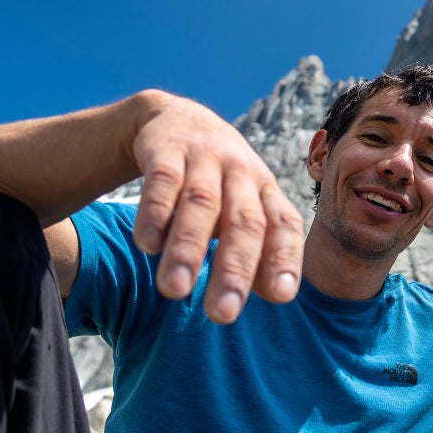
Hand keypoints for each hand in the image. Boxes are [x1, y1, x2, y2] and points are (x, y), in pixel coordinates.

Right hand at [129, 90, 303, 322]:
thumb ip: (258, 250)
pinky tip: (147, 245)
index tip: (283, 296)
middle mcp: (242, 172)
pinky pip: (162, 181)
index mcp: (266, 190)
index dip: (285, 259)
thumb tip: (275, 294)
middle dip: (234, 270)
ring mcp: (206, 157)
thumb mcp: (242, 208)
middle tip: (221, 314)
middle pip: (245, 222)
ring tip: (175, 290)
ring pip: (201, 204)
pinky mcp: (166, 148)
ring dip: (188, 248)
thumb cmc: (218, 181)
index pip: (284, 225)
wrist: (175, 118)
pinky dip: (155, 213)